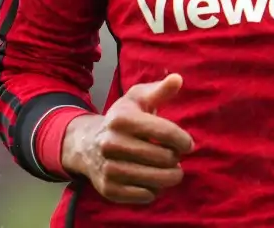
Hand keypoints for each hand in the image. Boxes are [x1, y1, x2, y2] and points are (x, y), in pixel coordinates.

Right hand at [63, 73, 194, 203]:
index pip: (165, 132)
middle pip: (163, 158)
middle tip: (174, 158)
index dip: (183, 140)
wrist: (86, 144)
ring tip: (171, 172)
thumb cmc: (121, 120)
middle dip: (175, 159)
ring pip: (156, 180)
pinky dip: (154, 191)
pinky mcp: (108, 189)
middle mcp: (112, 143)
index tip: (187, 145)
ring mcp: (108, 168)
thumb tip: (178, 78)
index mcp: (122, 119)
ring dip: (169, 177)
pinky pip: (144, 196)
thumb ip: (160, 90)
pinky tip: (153, 182)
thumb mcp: (137, 100)